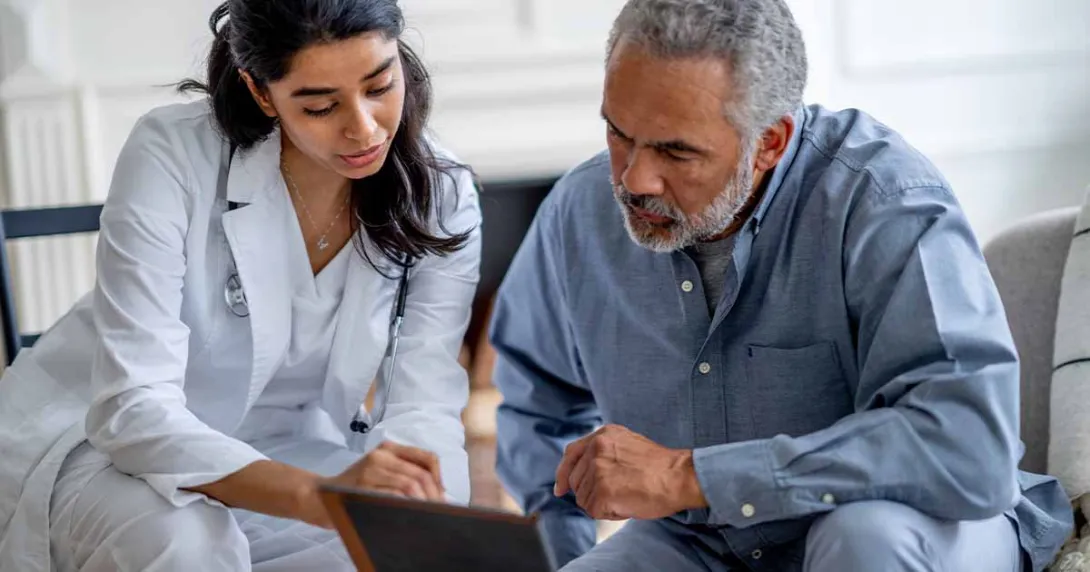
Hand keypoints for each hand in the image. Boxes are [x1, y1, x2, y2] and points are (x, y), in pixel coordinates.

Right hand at [298, 441, 445, 528]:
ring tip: (426, 513)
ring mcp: (371, 470)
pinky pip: (393, 497)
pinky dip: (405, 506)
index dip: (439, 477)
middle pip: (420, 474)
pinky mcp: (363, 487)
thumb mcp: (380, 470)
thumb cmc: (356, 486)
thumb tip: (438, 490)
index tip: (442, 494)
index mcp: (389, 448)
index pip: (426, 457)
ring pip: (409, 486)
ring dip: (422, 503)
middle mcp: (381, 455)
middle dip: (433, 495)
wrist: (322, 495)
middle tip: (438, 510)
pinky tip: (409, 514)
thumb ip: (404, 472)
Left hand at [554, 424, 705, 520]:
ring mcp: (597, 470)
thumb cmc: (660, 466)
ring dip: (602, 504)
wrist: (679, 476)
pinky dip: (610, 513)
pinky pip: (594, 511)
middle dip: (592, 493)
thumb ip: (604, 452)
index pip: (571, 454)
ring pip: (584, 499)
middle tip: (620, 492)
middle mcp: (596, 449)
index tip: (560, 489)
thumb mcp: (627, 444)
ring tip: (627, 495)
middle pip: (576, 481)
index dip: (563, 473)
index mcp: (603, 435)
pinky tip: (627, 504)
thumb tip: (583, 473)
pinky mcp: (602, 491)